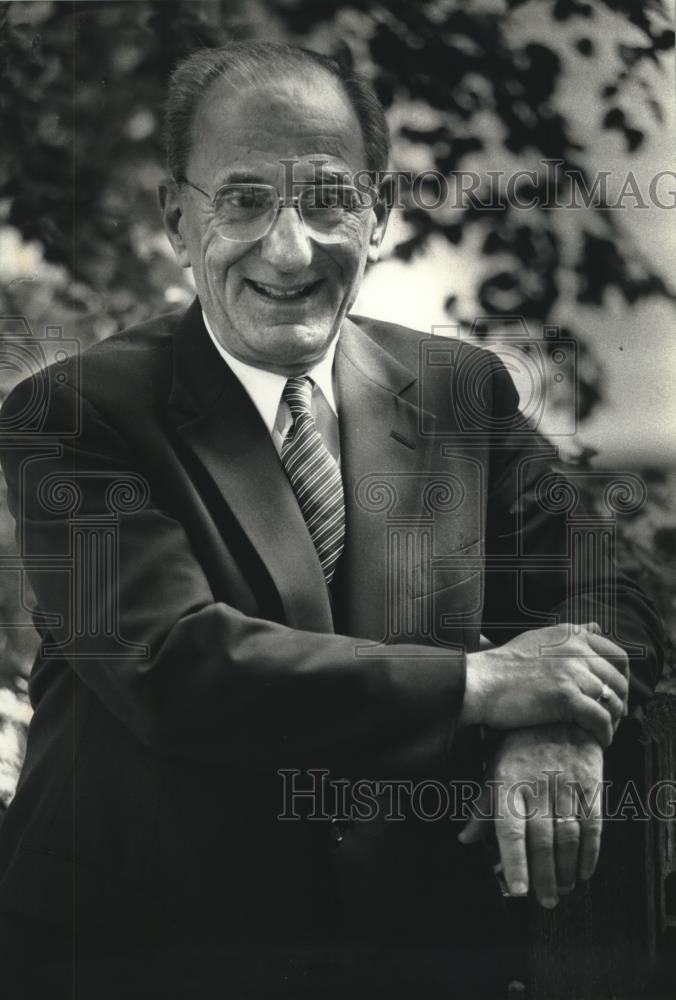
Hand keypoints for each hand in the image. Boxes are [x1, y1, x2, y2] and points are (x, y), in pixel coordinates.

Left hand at [458, 723, 603, 906]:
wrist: (558, 713)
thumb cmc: (518, 746)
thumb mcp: (493, 770)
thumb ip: (482, 807)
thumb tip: (466, 839)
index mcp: (508, 783)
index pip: (510, 828)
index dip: (514, 861)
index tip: (517, 890)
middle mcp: (537, 786)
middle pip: (541, 840)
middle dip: (543, 876)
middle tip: (545, 901)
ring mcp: (566, 785)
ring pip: (568, 836)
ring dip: (567, 869)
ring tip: (563, 890)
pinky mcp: (590, 785)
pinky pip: (593, 825)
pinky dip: (590, 852)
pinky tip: (584, 872)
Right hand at [460, 622, 628, 747]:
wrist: (479, 682)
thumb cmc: (504, 665)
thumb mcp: (539, 637)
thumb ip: (570, 633)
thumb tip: (595, 626)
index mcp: (572, 635)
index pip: (618, 655)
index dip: (621, 679)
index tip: (614, 694)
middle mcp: (576, 650)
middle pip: (619, 681)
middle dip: (620, 703)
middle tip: (610, 719)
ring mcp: (572, 672)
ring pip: (614, 701)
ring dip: (614, 721)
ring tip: (603, 732)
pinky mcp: (566, 697)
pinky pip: (600, 719)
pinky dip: (604, 734)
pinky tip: (599, 741)